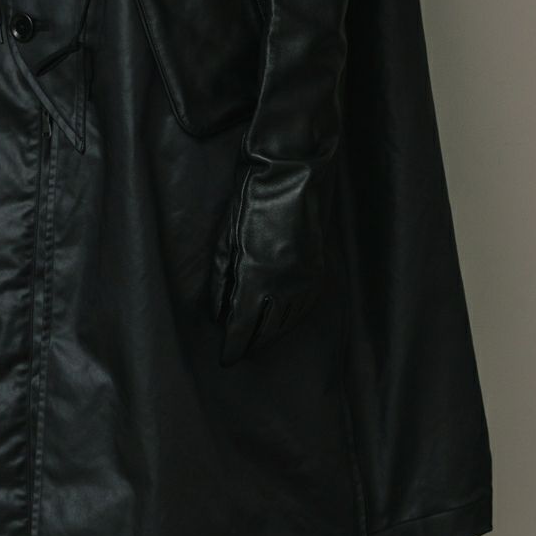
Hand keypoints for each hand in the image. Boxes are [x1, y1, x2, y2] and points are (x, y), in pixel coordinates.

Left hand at [209, 158, 327, 365]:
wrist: (290, 175)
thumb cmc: (251, 202)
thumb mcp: (226, 240)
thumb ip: (222, 280)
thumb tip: (218, 314)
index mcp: (256, 278)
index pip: (242, 326)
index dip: (233, 346)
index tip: (226, 359)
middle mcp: (283, 285)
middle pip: (266, 329)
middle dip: (251, 344)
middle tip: (241, 353)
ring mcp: (303, 279)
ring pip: (288, 321)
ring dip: (272, 335)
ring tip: (259, 343)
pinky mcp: (316, 269)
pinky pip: (305, 307)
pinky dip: (292, 320)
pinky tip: (284, 323)